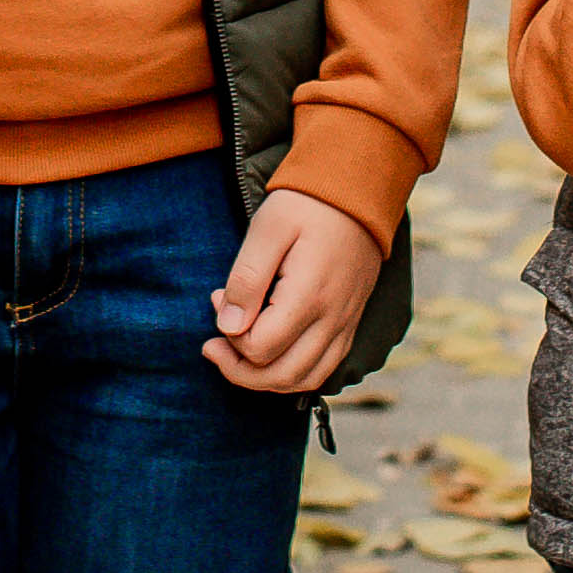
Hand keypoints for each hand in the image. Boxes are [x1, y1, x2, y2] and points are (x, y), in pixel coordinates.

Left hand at [206, 185, 381, 396]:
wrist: (358, 192)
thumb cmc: (307, 205)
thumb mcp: (267, 230)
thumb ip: (246, 280)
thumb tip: (227, 326)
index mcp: (309, 296)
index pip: (260, 348)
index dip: (229, 337)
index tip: (217, 299)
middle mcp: (332, 319)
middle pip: (280, 376)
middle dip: (238, 370)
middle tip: (214, 344)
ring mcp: (345, 325)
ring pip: (303, 380)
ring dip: (263, 378)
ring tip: (237, 353)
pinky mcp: (349, 324)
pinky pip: (323, 369)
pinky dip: (291, 373)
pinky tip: (271, 352)